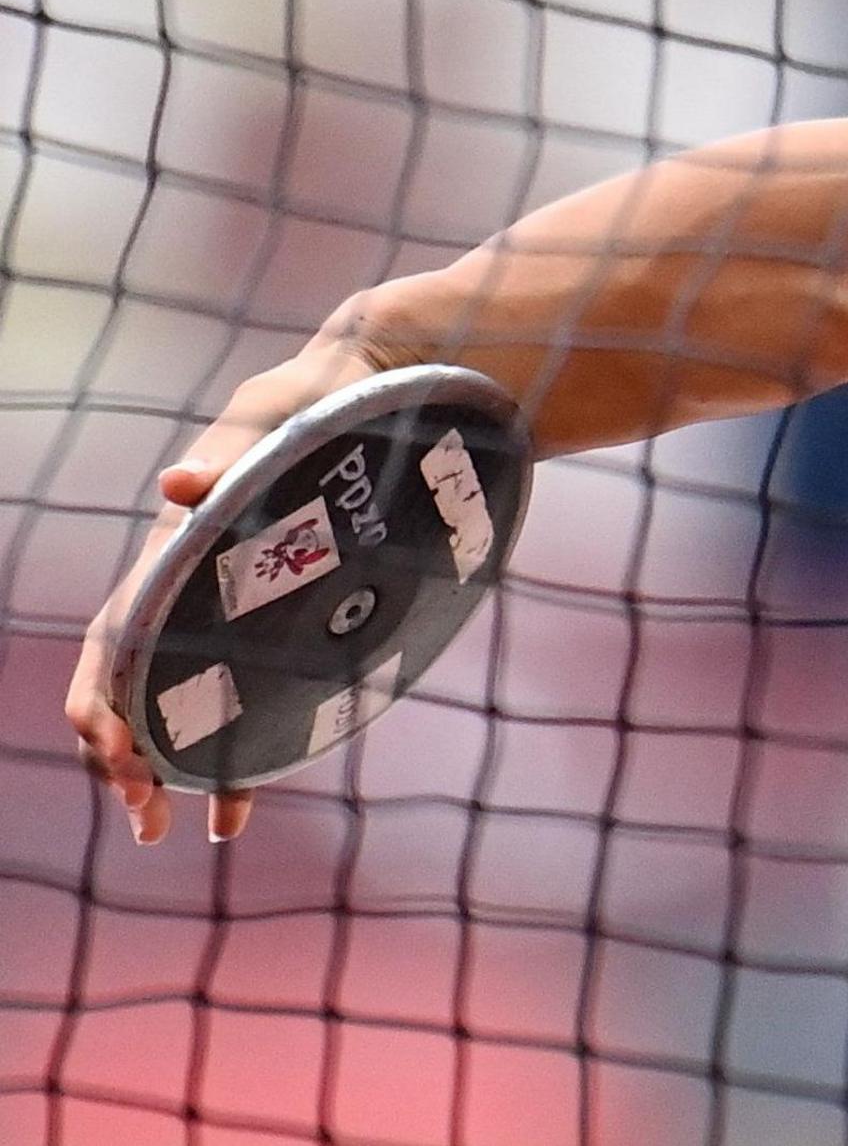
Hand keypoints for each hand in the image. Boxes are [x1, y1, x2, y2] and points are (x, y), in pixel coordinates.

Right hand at [65, 340, 380, 844]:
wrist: (375, 389)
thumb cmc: (318, 397)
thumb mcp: (279, 414)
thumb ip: (233, 451)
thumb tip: (179, 479)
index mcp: (176, 550)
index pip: (112, 637)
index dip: (101, 698)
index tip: (113, 751)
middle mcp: (192, 591)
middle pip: (132, 686)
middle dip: (124, 754)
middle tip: (144, 817)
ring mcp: (234, 614)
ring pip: (179, 705)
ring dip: (169, 768)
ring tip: (171, 829)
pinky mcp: (282, 624)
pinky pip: (242, 702)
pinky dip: (234, 758)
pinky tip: (233, 814)